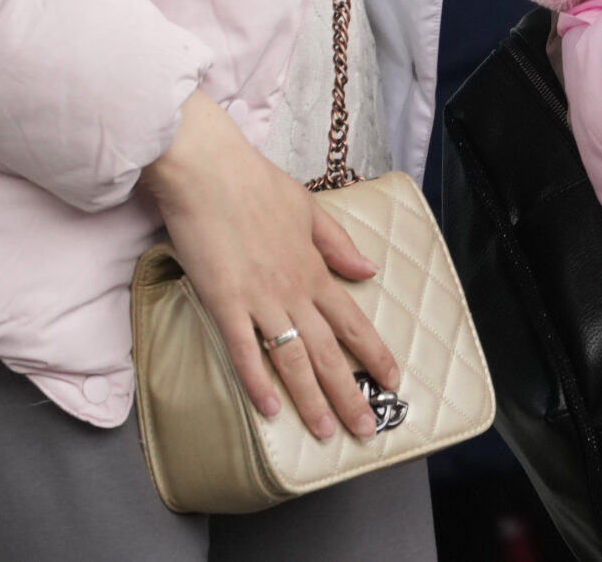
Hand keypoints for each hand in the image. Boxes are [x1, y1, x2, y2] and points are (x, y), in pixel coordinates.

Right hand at [140, 91, 398, 440]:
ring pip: (293, 358)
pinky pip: (244, 349)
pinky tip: (270, 411)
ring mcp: (260, 297)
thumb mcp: (309, 208)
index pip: (353, 321)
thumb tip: (368, 272)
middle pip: (329, 350)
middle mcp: (294, 288)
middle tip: (367, 429)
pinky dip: (258, 381)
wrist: (208, 168)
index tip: (393, 381)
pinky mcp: (224, 300)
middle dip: (351, 393)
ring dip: (312, 398)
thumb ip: (337, 244)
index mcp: (315, 267)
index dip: (375, 354)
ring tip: (327, 432)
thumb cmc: (254, 183)